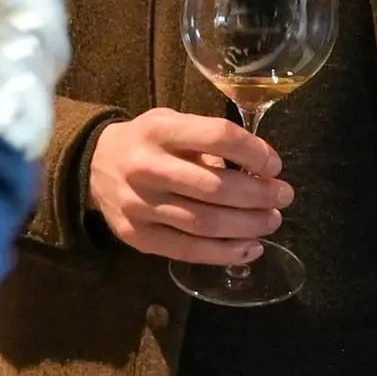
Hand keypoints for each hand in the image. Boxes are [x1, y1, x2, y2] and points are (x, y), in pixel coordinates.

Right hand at [87, 109, 289, 265]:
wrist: (93, 167)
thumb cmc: (146, 142)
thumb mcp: (172, 123)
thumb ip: (209, 141)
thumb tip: (259, 170)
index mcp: (158, 131)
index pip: (217, 136)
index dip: (253, 152)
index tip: (275, 165)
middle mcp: (146, 168)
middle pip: (215, 188)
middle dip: (259, 195)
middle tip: (283, 197)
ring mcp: (140, 206)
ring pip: (205, 224)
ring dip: (248, 225)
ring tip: (272, 221)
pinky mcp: (138, 237)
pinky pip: (188, 251)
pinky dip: (225, 253)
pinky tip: (250, 248)